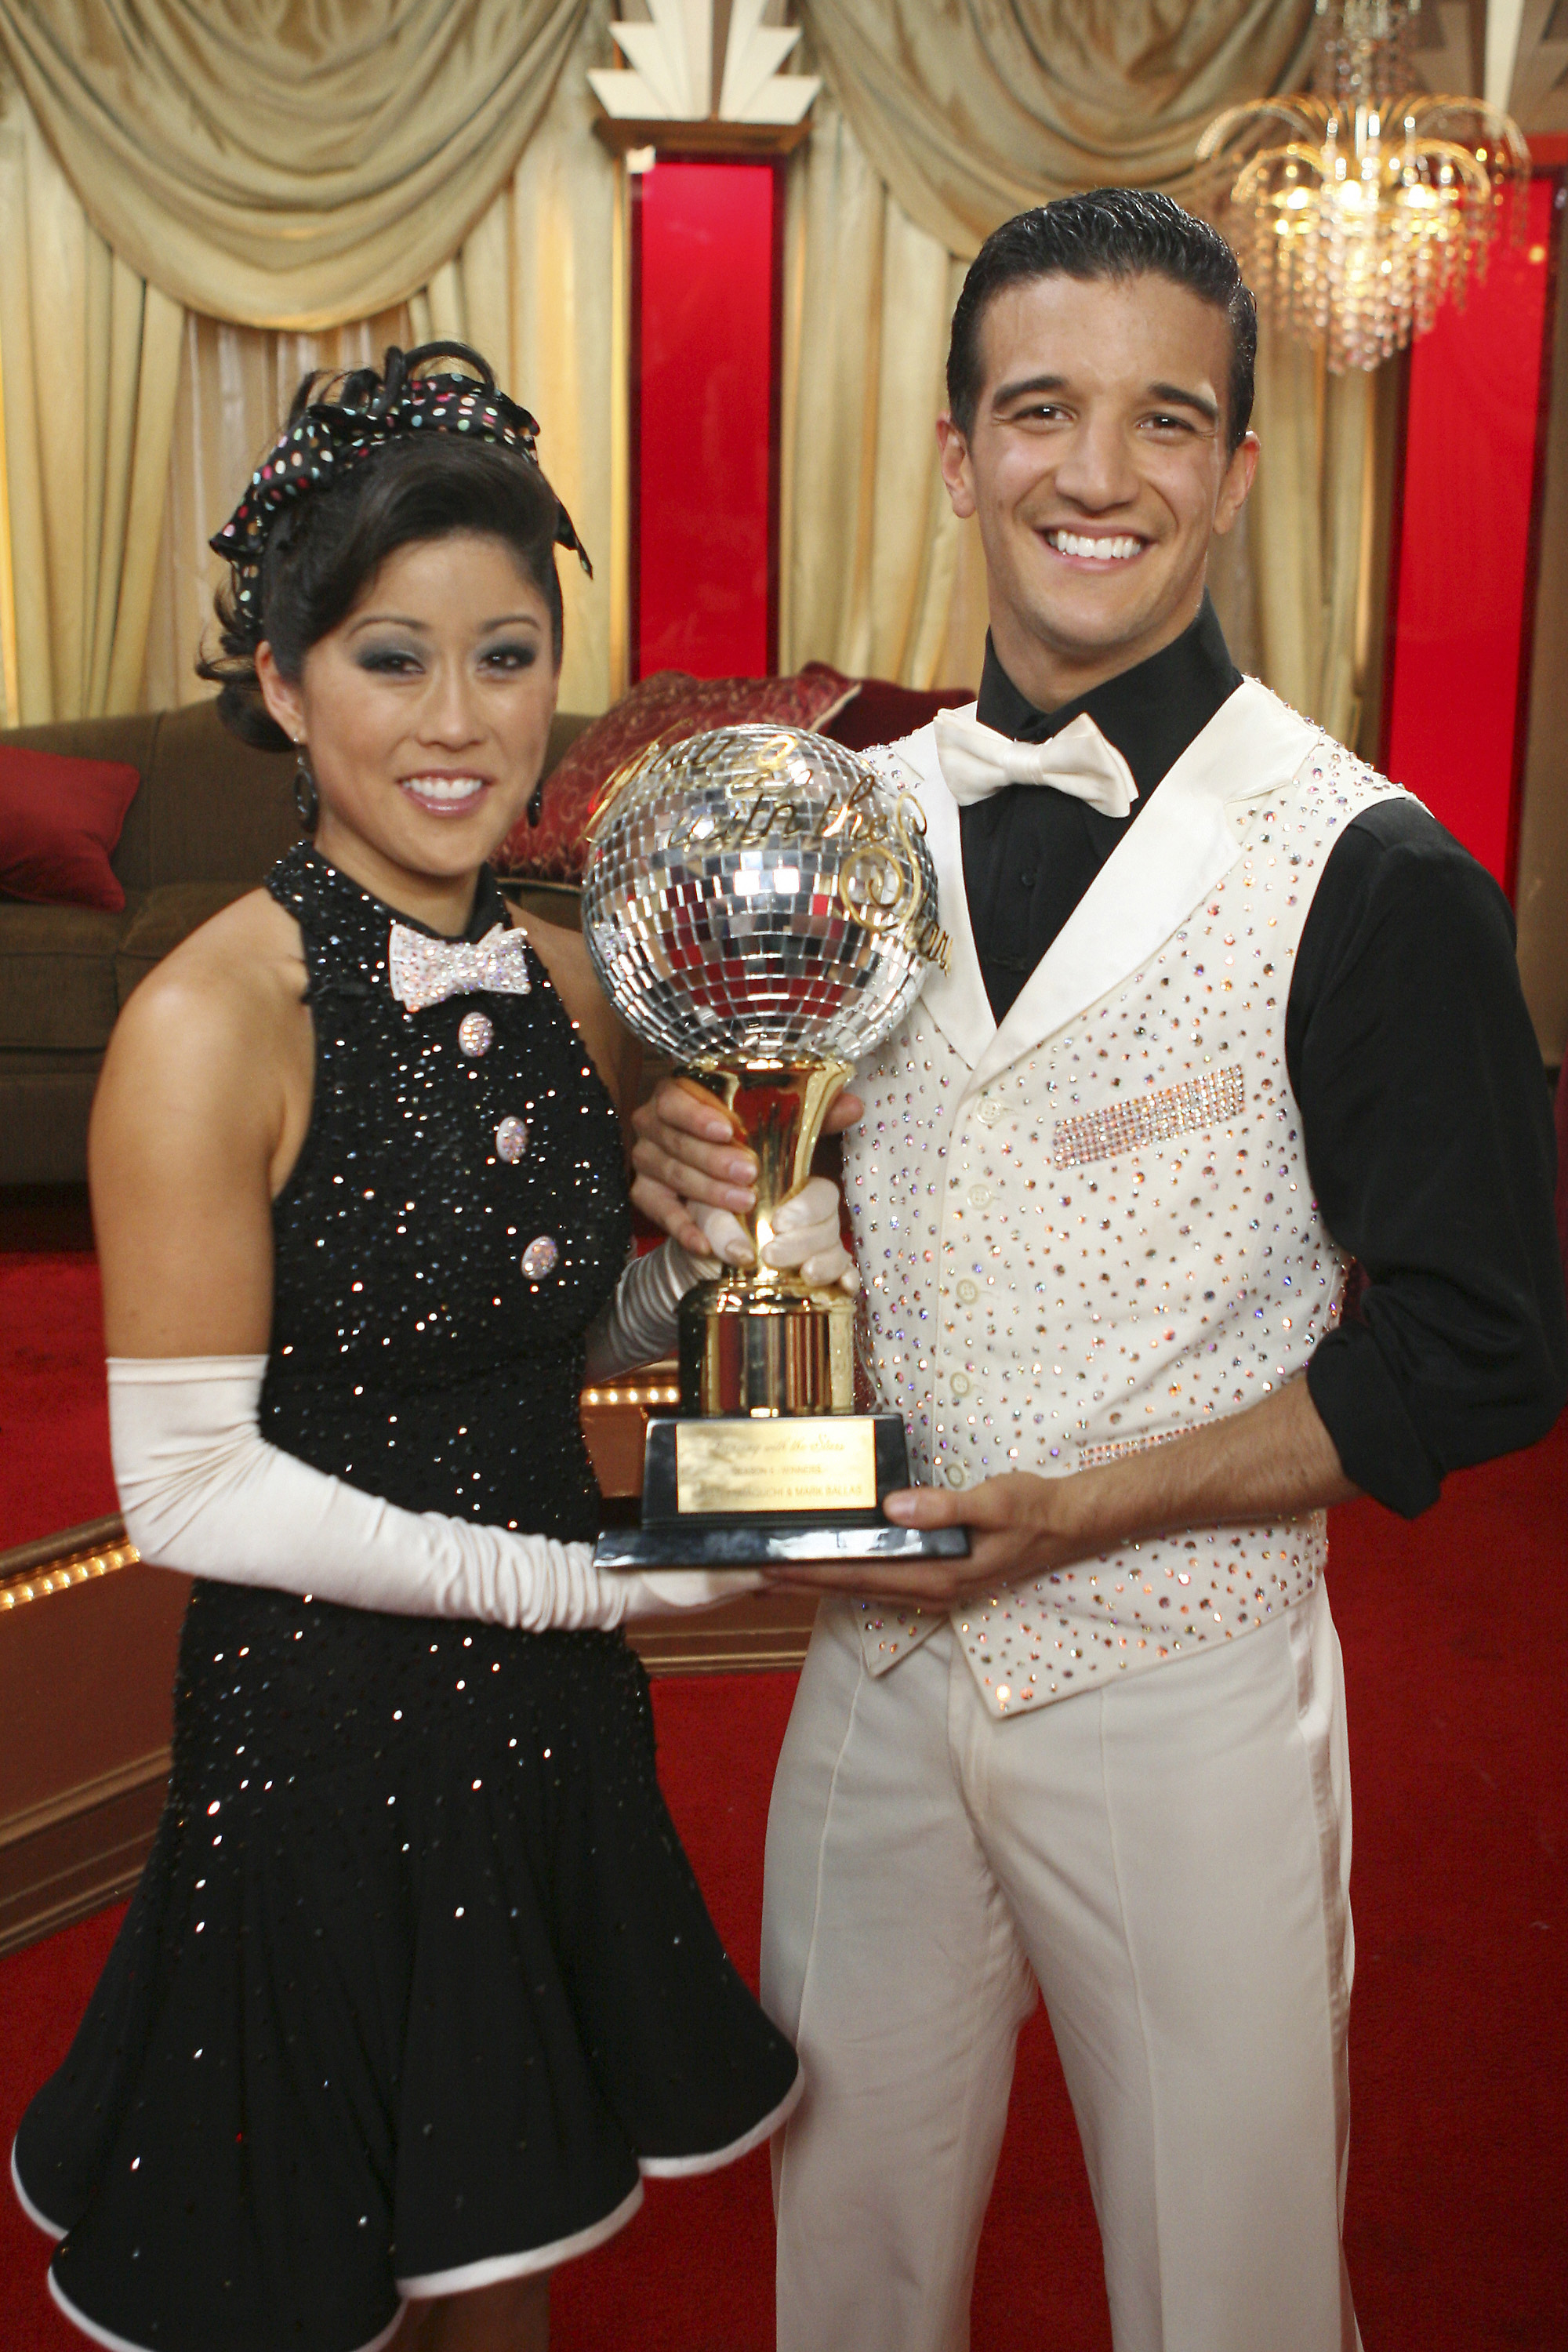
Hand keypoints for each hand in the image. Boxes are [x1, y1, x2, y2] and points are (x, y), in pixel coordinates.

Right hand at [631, 1073, 862, 1257]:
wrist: (719, 1172)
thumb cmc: (750, 1138)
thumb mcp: (781, 1124)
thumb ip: (814, 1113)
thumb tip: (854, 1105)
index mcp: (682, 1093)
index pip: (675, 1097)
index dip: (697, 1113)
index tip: (729, 1129)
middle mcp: (655, 1123)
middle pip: (675, 1139)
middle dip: (713, 1158)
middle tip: (750, 1173)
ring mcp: (646, 1158)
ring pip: (668, 1173)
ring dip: (705, 1190)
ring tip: (742, 1203)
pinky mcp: (644, 1192)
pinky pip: (655, 1209)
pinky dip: (680, 1226)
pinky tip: (706, 1242)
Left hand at [697, 1176, 858, 1291]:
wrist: (705, 1265)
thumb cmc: (711, 1228)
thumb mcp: (707, 1217)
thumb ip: (720, 1226)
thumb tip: (742, 1254)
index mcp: (792, 1194)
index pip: (820, 1193)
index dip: (806, 1208)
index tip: (779, 1223)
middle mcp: (813, 1221)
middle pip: (829, 1226)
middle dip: (803, 1242)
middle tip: (771, 1255)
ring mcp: (820, 1250)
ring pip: (837, 1253)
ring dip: (824, 1264)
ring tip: (806, 1275)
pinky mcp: (822, 1278)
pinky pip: (844, 1277)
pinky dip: (847, 1281)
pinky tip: (844, 1286)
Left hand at [763, 1471, 1093, 1604]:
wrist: (1068, 1526)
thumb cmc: (1032, 1510)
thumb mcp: (994, 1502)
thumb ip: (944, 1507)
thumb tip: (893, 1507)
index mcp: (938, 1576)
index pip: (862, 1575)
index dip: (815, 1571)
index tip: (774, 1566)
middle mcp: (930, 1590)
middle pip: (853, 1588)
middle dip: (803, 1583)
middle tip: (754, 1575)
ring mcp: (932, 1588)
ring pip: (863, 1588)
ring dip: (819, 1582)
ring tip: (777, 1576)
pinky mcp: (935, 1577)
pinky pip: (880, 1580)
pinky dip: (847, 1575)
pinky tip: (828, 1568)